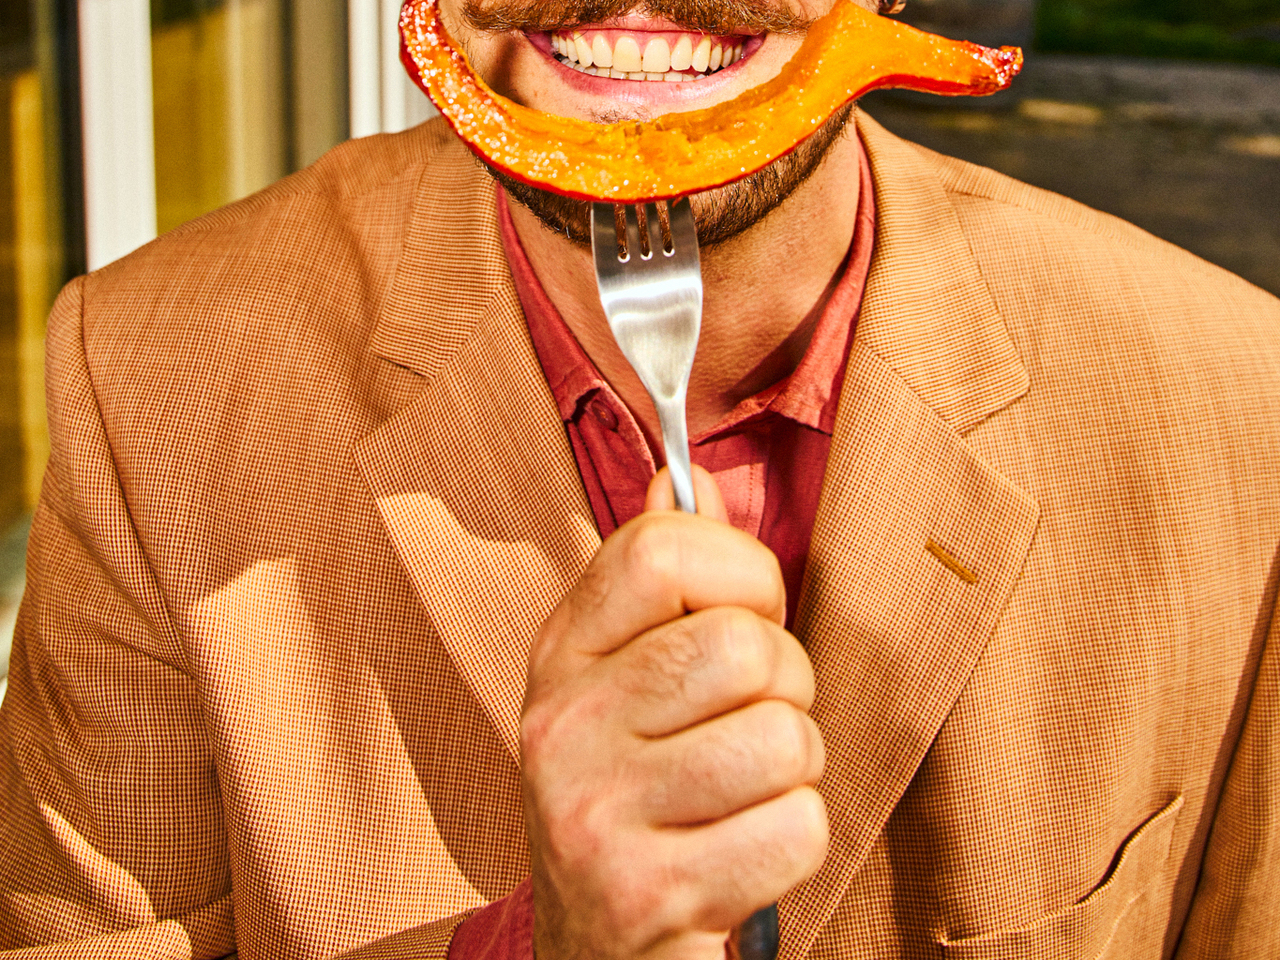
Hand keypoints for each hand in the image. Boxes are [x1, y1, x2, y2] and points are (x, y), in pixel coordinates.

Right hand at [521, 467, 827, 958]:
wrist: (591, 953)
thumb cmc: (632, 790)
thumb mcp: (619, 677)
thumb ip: (656, 579)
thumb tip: (685, 479)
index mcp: (560, 652)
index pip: (663, 548)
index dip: (742, 572)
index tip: (747, 613)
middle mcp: (562, 724)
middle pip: (746, 647)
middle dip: (786, 686)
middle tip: (752, 723)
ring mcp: (596, 814)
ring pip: (785, 737)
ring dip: (795, 770)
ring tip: (744, 792)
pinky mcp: (648, 896)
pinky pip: (797, 827)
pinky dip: (795, 841)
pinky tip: (743, 853)